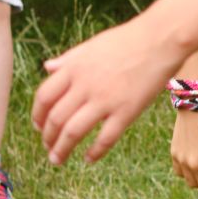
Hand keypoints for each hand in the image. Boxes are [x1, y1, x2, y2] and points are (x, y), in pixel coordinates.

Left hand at [34, 16, 192, 163]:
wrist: (160, 39)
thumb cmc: (127, 40)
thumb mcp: (91, 45)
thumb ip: (68, 59)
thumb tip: (47, 67)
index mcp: (74, 68)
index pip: (44, 97)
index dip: (37, 115)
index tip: (38, 126)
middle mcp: (85, 85)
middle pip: (55, 118)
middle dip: (47, 137)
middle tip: (48, 147)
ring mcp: (105, 99)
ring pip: (73, 132)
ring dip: (61, 149)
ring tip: (57, 159)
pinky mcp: (126, 111)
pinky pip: (105, 138)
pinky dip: (94, 152)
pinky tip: (89, 159)